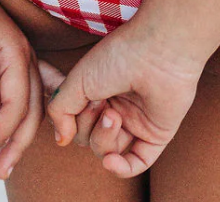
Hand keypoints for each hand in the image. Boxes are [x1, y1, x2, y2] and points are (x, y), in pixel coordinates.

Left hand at [0, 0, 57, 181]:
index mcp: (14, 50)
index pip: (16, 105)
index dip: (1, 134)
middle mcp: (21, 53)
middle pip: (30, 108)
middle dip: (15, 143)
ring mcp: (14, 53)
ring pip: (28, 101)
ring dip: (17, 133)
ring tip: (1, 162)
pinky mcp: (1, 54)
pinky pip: (22, 87)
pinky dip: (23, 111)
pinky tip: (24, 124)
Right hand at [46, 18, 202, 177]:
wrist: (158, 51)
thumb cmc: (119, 56)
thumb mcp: (77, 79)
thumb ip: (61, 110)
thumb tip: (62, 139)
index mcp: (100, 90)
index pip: (76, 120)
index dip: (70, 117)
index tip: (73, 100)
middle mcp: (118, 106)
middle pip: (90, 138)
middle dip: (88, 126)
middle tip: (99, 103)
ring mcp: (137, 121)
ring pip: (109, 151)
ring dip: (104, 139)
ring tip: (113, 116)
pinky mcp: (156, 134)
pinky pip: (137, 163)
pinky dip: (121, 168)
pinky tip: (111, 160)